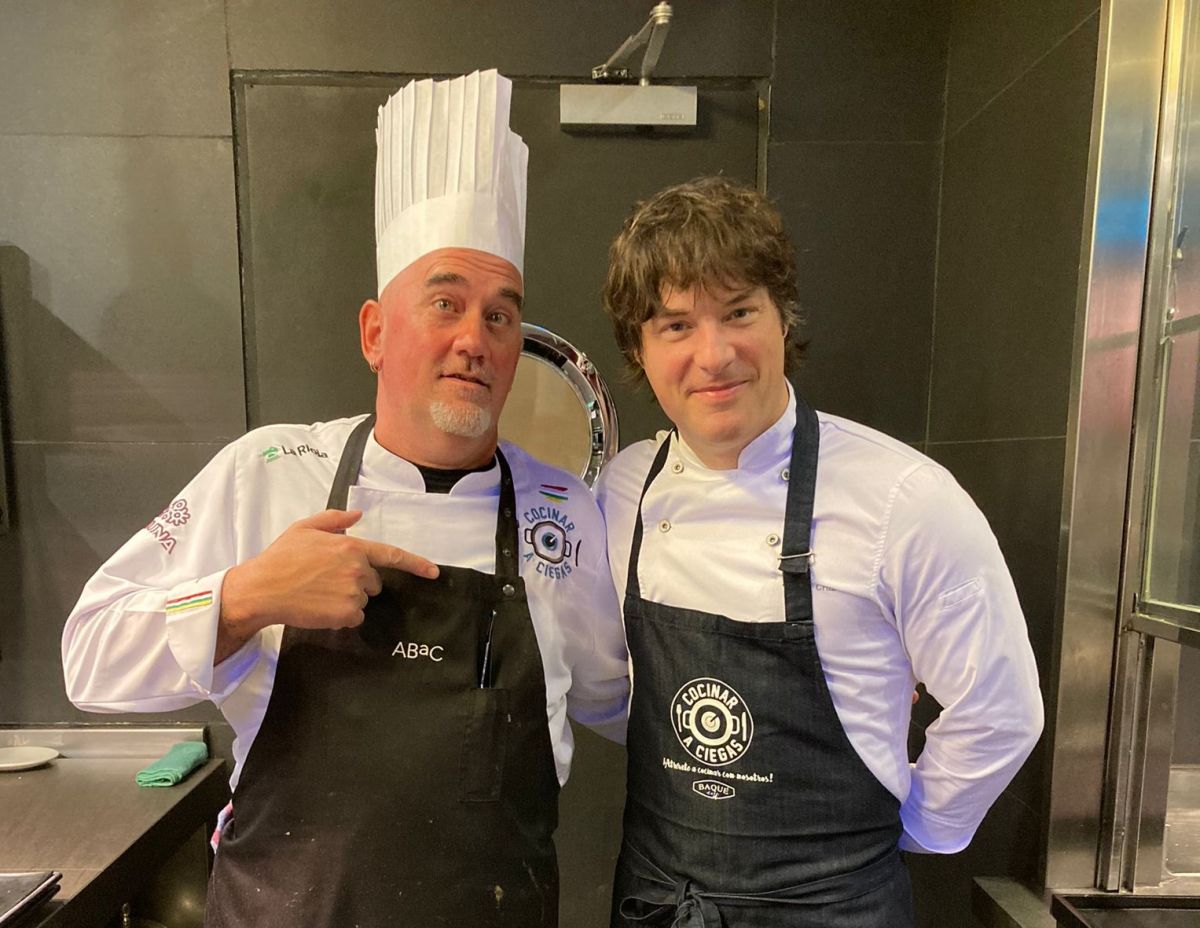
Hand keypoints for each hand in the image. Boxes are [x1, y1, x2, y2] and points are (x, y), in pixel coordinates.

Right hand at [214, 509, 438, 662]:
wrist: (262, 589)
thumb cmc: (281, 557)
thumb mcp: (305, 528)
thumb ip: (335, 519)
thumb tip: (358, 515)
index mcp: (352, 546)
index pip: (392, 555)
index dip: (416, 564)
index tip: (434, 572)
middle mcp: (358, 569)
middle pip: (374, 581)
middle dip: (358, 581)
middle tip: (327, 579)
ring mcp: (353, 593)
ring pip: (363, 600)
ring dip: (348, 599)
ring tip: (319, 593)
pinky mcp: (346, 614)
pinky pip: (354, 617)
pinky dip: (342, 616)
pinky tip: (320, 607)